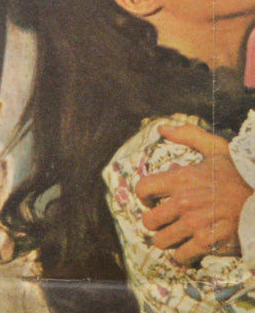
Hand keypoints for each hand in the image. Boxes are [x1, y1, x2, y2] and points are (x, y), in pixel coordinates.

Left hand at [134, 124, 251, 264]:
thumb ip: (188, 135)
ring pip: (161, 240)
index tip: (151, 200)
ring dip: (166, 240)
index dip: (144, 196)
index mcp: (180, 178)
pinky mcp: (208, 242)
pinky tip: (186, 251)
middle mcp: (183, 202)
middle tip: (163, 222)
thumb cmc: (241, 174)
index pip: (143, 188)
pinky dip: (182, 255)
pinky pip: (181, 255)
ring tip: (174, 237)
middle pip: (149, 220)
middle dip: (154, 222)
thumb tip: (162, 128)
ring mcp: (195, 224)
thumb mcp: (216, 148)